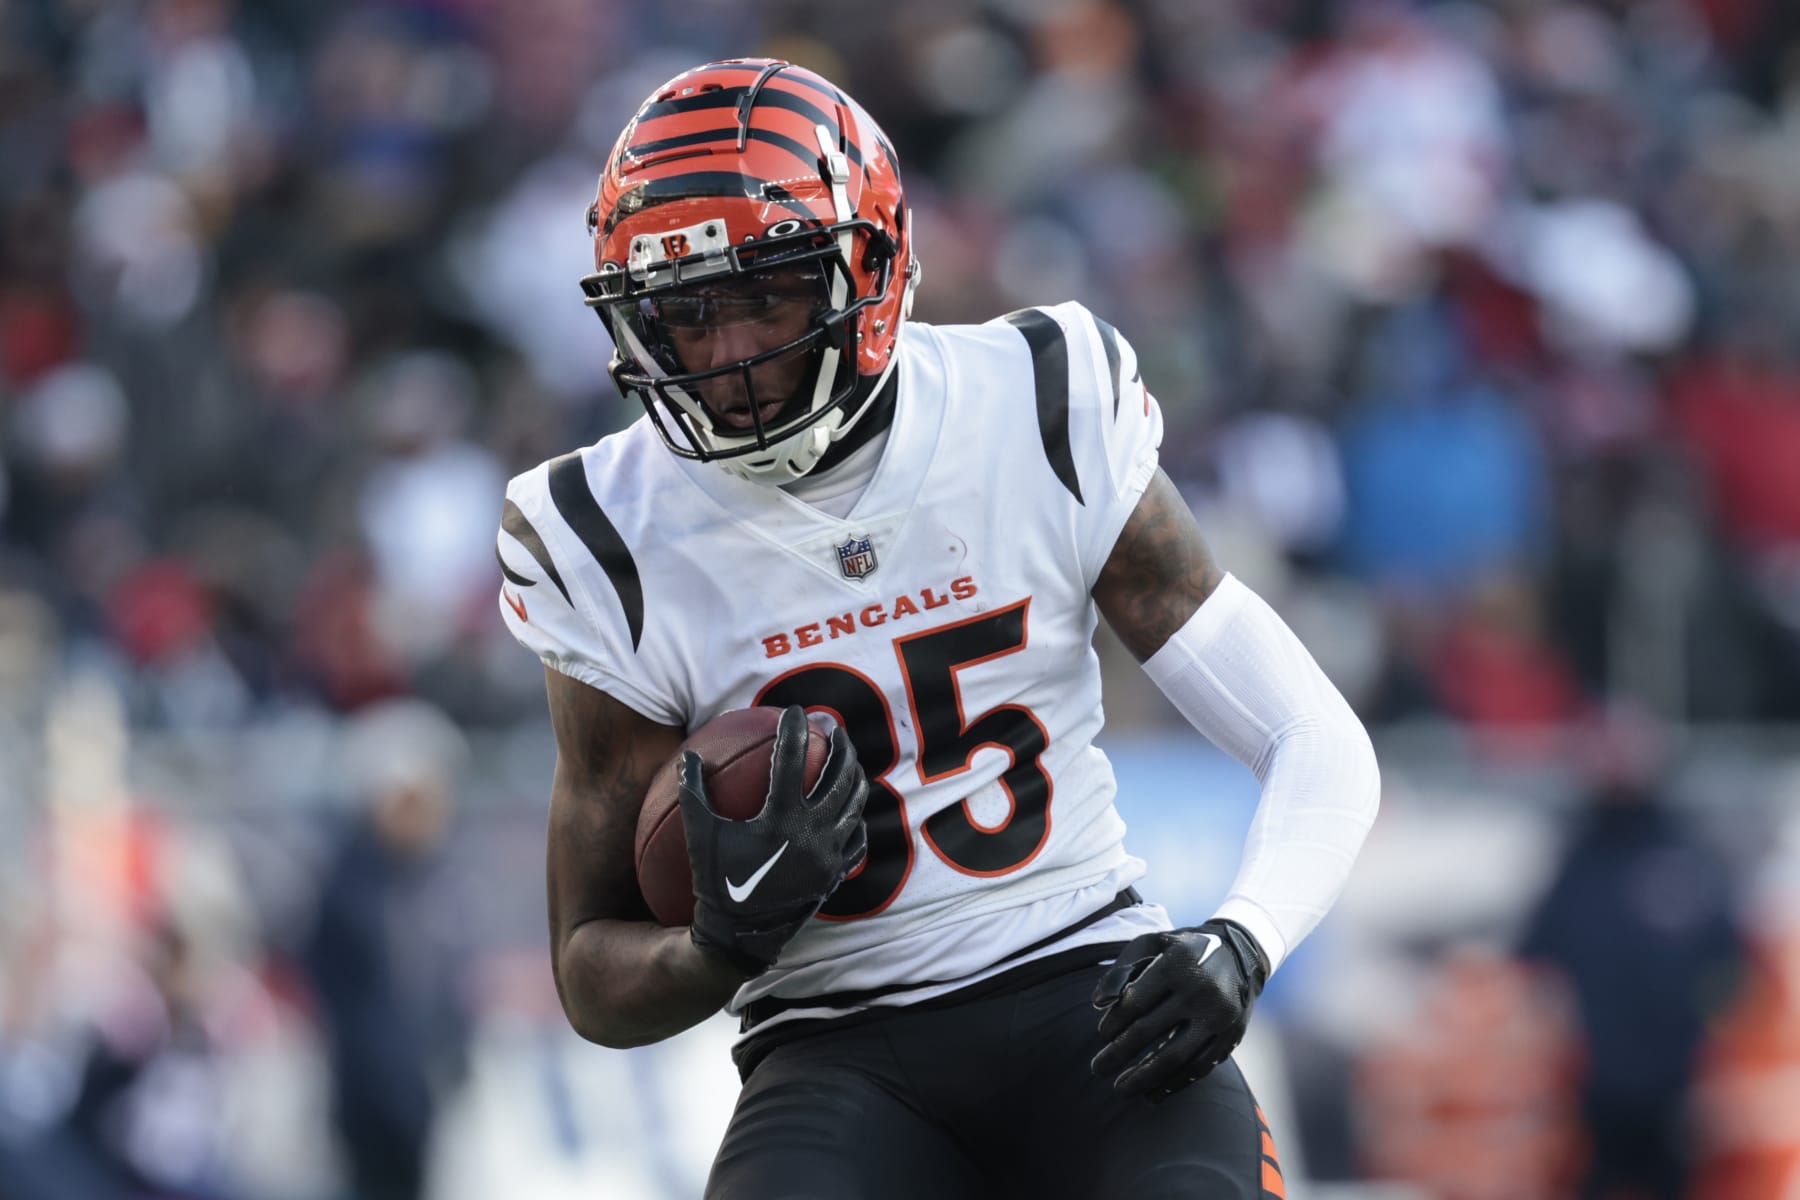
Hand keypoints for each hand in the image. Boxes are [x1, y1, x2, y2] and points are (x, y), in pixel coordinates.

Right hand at [679, 706, 868, 976]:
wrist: (740, 937)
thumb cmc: (715, 883)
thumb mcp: (699, 836)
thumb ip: (693, 793)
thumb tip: (688, 756)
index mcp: (781, 819)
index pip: (792, 760)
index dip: (795, 730)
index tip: (795, 711)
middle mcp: (813, 834)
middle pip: (839, 776)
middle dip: (840, 746)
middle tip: (834, 728)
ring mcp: (829, 855)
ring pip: (856, 804)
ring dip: (854, 776)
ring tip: (847, 760)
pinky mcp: (836, 874)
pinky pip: (858, 840)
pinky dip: (857, 820)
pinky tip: (851, 810)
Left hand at [1090, 919, 1269, 1100]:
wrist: (1241, 953)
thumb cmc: (1183, 950)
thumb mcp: (1152, 943)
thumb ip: (1122, 969)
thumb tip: (1097, 1004)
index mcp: (1176, 966)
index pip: (1135, 1002)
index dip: (1113, 1023)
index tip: (1102, 1036)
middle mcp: (1199, 991)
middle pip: (1149, 1031)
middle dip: (1118, 1054)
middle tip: (1098, 1069)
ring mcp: (1218, 1017)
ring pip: (1175, 1057)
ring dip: (1144, 1077)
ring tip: (1121, 1089)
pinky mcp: (1231, 1036)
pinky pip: (1199, 1067)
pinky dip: (1174, 1084)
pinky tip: (1152, 1094)